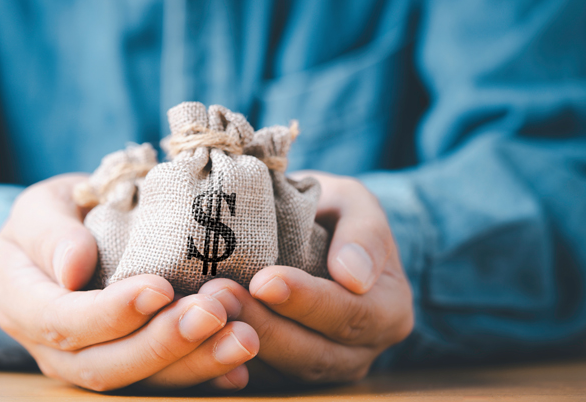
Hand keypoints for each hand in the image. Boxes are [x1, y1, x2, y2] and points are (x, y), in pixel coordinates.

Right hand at [0, 174, 258, 391]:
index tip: (161, 288)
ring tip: (242, 338)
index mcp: (24, 305)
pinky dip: (203, 379)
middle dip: (164, 344)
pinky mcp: (128, 369)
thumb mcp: (42, 207)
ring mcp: (91, 365)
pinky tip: (239, 371)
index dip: (112, 313)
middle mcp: (53, 349)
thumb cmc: (58, 215)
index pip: (64, 321)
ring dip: (194, 364)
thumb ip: (51, 233)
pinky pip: (163, 384)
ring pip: (140, 382)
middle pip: (105, 365)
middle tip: (215, 313)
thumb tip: (72, 269)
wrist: (70, 237)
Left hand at [200, 172, 412, 386]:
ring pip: (284, 373)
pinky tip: (197, 341)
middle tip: (219, 295)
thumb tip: (353, 276)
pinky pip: (262, 380)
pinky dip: (228, 363)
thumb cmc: (334, 214)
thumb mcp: (355, 205)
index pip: (350, 314)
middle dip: (263, 326)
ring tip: (201, 311)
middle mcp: (362, 351)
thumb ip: (363, 233)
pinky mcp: (289, 376)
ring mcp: (325, 369)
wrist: (315, 237)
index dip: (306, 302)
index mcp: (388, 310)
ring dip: (239, 345)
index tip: (265, 280)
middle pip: (313, 353)